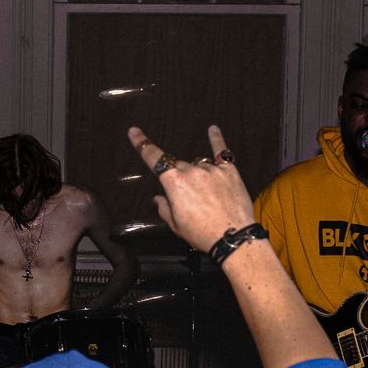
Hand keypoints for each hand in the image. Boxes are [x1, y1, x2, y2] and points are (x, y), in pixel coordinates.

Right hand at [126, 124, 255, 252]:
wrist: (232, 237)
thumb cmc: (202, 234)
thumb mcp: (176, 225)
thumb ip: (164, 208)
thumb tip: (159, 198)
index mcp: (174, 183)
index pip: (154, 158)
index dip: (143, 144)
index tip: (134, 132)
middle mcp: (192, 171)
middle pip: (178, 166)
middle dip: (178, 177)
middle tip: (187, 198)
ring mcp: (212, 169)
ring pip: (198, 163)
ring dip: (197, 173)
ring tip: (206, 194)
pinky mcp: (229, 171)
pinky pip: (222, 152)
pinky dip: (216, 140)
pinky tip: (213, 129)